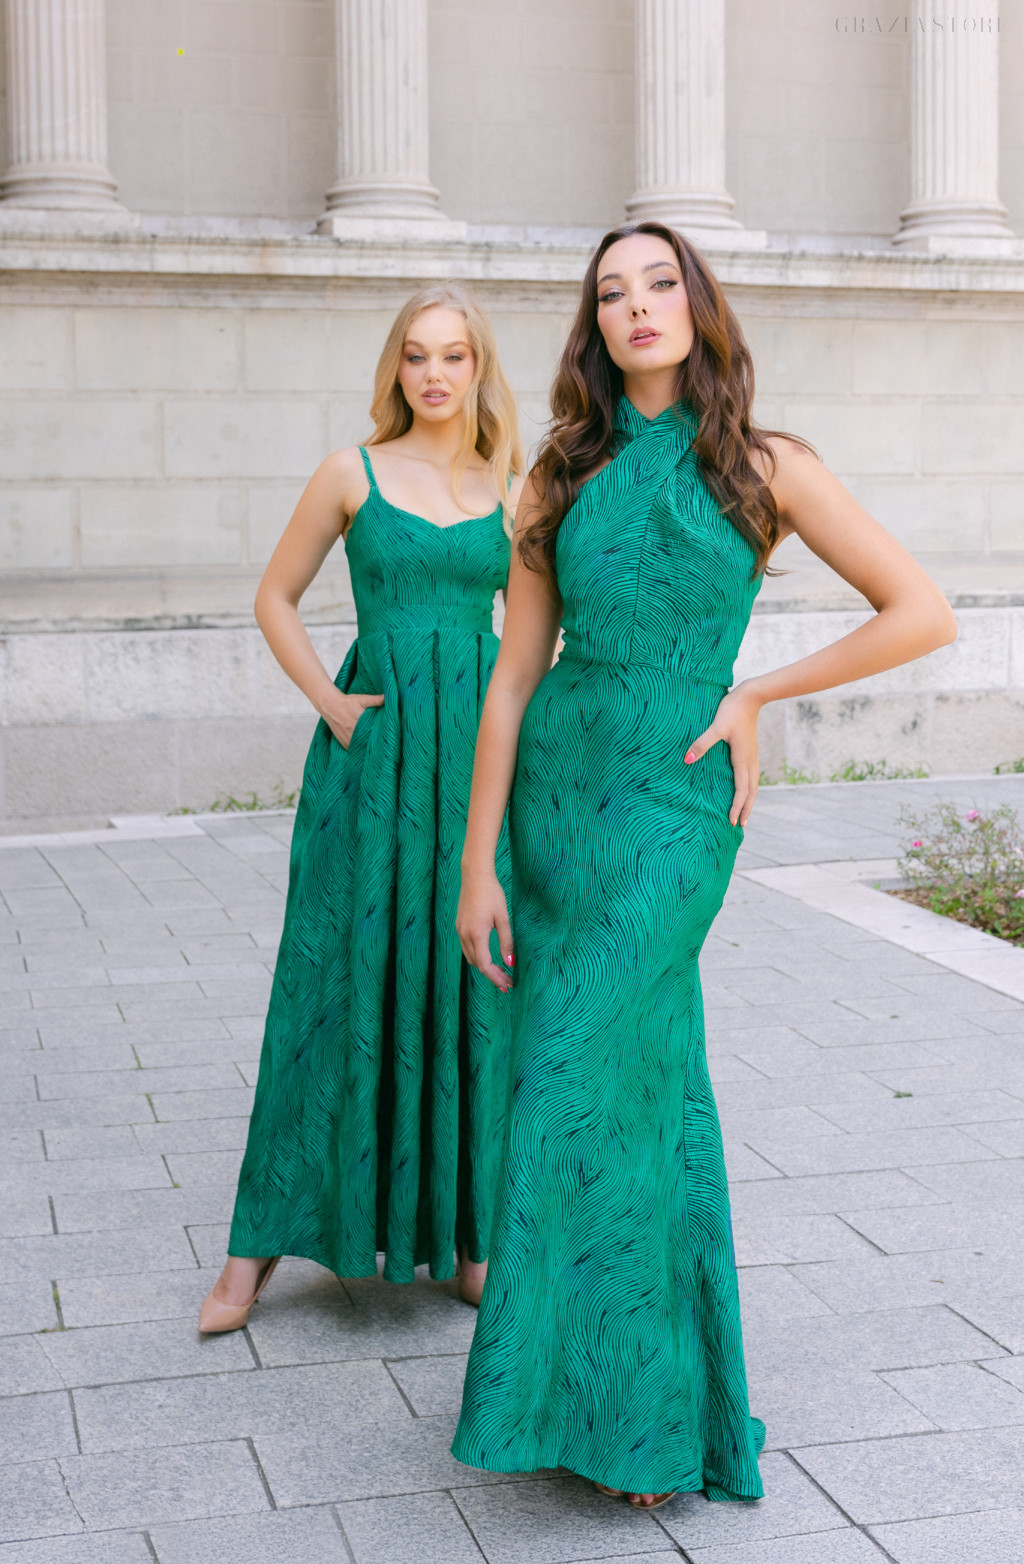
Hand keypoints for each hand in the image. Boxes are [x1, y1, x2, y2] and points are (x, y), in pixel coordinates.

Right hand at [318, 687, 383, 748]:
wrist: (330, 706)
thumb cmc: (347, 703)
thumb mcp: (362, 699)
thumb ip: (375, 700)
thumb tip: (387, 697)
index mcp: (360, 725)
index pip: (374, 735)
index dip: (380, 736)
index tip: (384, 734)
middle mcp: (353, 735)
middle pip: (368, 743)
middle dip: (373, 741)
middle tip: (379, 739)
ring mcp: (348, 740)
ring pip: (361, 747)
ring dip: (365, 745)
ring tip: (371, 742)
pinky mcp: (344, 743)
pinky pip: (354, 749)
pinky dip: (358, 747)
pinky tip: (362, 743)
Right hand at [457, 868, 513, 992]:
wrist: (475, 876)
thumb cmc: (491, 894)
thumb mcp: (503, 918)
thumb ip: (506, 942)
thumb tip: (511, 962)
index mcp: (476, 935)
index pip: (485, 966)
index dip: (496, 978)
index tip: (508, 985)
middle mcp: (464, 936)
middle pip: (476, 964)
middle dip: (491, 975)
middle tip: (507, 981)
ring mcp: (460, 931)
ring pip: (470, 957)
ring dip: (483, 967)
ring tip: (499, 972)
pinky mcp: (460, 926)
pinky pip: (467, 948)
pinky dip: (477, 956)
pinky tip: (488, 956)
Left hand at [684, 681, 763, 826]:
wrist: (752, 696)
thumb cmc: (732, 710)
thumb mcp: (716, 727)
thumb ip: (702, 744)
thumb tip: (687, 760)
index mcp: (742, 759)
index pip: (742, 790)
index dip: (737, 807)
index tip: (732, 822)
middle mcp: (750, 760)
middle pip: (751, 791)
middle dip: (746, 809)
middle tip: (741, 825)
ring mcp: (752, 754)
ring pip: (754, 783)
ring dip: (749, 799)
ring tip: (745, 812)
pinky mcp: (750, 749)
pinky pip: (752, 774)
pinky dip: (749, 787)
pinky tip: (744, 787)